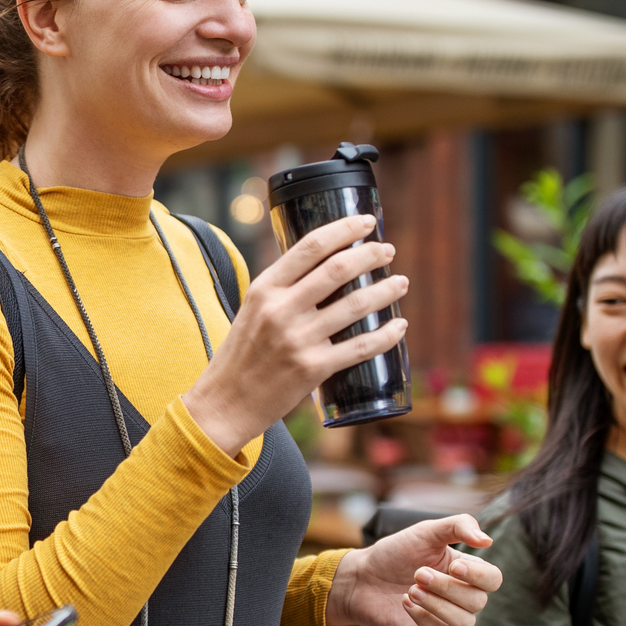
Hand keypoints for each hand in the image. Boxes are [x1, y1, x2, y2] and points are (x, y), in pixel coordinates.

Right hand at [181, 214, 409, 456]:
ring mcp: (298, 340)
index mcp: (264, 290)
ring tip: (400, 282)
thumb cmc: (241, 356)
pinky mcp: (313, 368)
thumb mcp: (252, 311)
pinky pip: (361, 346)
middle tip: (387, 251)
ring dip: (385, 290)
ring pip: (356, 305)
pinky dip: (387, 335)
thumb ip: (282, 291)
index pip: (309, 247)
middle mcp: (280, 310)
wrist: (225, 403)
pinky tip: (399, 326)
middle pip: (338, 269)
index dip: (344, 229)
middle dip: (371, 255)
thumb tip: (324, 268)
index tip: (367, 222)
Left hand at [328, 515, 498, 625]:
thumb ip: (458, 526)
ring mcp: (447, 619)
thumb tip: (487, 540)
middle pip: (478, 601)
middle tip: (418, 573)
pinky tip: (405, 602)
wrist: (362, 576)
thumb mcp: (426, 532)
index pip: (493, 579)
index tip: (453, 566)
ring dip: (438, 604)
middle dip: (447, 587)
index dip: (478, 576)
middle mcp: (462, 598)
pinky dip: (424, 617)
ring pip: (464, 622)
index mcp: (467, 572)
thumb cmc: (396, 553)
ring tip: (411, 589)